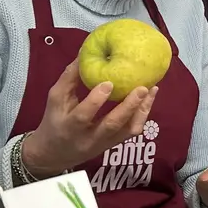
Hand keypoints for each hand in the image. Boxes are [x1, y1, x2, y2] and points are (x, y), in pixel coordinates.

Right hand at [22, 61, 154, 176]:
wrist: (55, 154)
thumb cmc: (55, 121)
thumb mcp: (55, 100)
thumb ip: (69, 79)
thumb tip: (84, 53)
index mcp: (69, 126)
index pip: (83, 115)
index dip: (96, 100)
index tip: (108, 82)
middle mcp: (89, 138)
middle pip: (111, 125)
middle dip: (128, 106)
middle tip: (142, 87)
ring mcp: (105, 143)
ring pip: (128, 131)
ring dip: (142, 110)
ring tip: (152, 89)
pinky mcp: (115, 144)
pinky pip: (132, 131)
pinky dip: (142, 114)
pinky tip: (148, 99)